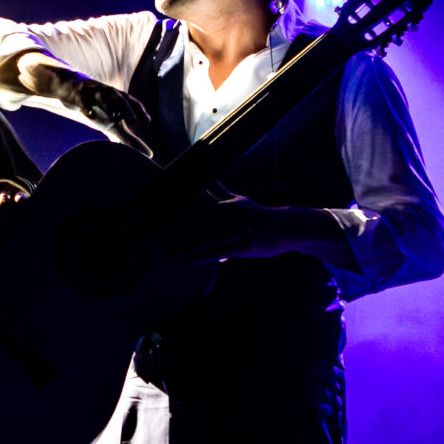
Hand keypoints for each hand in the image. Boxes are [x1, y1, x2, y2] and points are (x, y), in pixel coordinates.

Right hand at [59, 74, 155, 153]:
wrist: (72, 90)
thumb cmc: (98, 109)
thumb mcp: (114, 124)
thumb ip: (129, 138)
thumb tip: (149, 154)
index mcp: (118, 98)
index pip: (132, 102)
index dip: (140, 111)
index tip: (147, 122)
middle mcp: (108, 92)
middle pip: (120, 98)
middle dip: (127, 108)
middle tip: (134, 120)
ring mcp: (93, 92)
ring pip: (102, 96)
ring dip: (109, 106)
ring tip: (115, 119)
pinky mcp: (78, 95)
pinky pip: (83, 100)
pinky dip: (87, 107)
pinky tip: (90, 115)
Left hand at [168, 194, 308, 262]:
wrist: (286, 227)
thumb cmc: (260, 214)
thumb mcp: (240, 200)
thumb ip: (221, 191)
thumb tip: (208, 181)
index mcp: (225, 206)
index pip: (196, 211)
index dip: (177, 217)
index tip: (161, 221)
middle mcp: (227, 216)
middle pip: (196, 225)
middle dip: (176, 233)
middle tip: (158, 239)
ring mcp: (234, 231)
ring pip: (204, 239)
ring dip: (185, 247)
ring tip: (169, 253)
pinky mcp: (242, 246)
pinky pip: (217, 253)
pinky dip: (201, 257)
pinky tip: (189, 262)